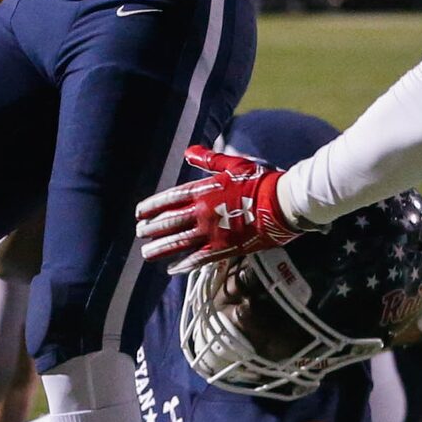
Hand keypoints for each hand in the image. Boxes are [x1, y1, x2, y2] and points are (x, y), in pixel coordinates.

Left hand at [135, 145, 302, 272]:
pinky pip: (198, 259)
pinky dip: (183, 264)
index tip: (139, 213)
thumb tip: (188, 152)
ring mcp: (212, 232)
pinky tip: (172, 268)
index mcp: (202, 191)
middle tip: (139, 233)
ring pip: (178, 242)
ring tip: (146, 253)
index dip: (152, 206)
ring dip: (160, 249)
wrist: (282, 203)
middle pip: (169, 222)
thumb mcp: (233, 164)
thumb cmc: (259, 181)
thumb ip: (208, 160)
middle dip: (151, 228)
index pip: (169, 199)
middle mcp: (202, 212)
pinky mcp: (224, 248)